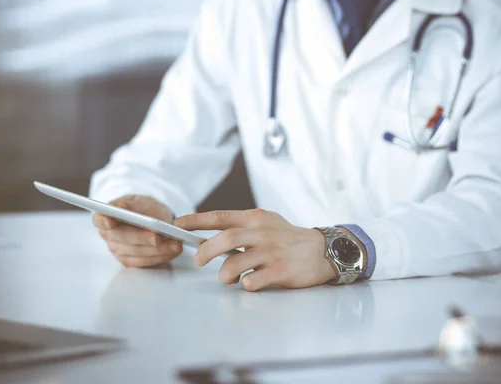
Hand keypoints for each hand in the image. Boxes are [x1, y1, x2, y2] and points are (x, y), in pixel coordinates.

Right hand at [93, 195, 182, 267]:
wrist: (152, 218)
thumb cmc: (143, 208)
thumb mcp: (140, 200)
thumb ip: (131, 205)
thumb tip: (121, 207)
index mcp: (105, 217)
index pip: (100, 220)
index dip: (104, 221)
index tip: (110, 222)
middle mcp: (108, 236)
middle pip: (123, 239)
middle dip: (142, 238)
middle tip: (158, 237)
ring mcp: (118, 250)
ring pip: (137, 252)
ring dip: (158, 249)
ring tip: (176, 243)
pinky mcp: (131, 261)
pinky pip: (146, 262)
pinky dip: (162, 256)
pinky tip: (174, 250)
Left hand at [173, 209, 337, 291]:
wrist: (322, 250)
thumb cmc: (288, 238)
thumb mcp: (266, 222)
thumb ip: (242, 226)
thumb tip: (211, 235)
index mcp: (255, 218)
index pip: (220, 216)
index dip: (196, 221)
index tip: (177, 224)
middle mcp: (262, 232)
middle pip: (226, 238)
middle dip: (206, 251)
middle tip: (199, 261)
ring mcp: (272, 251)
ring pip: (236, 263)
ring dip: (224, 273)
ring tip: (227, 277)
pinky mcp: (281, 270)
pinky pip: (254, 280)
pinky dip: (245, 284)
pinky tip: (249, 283)